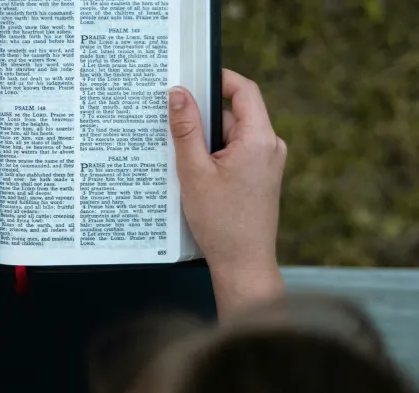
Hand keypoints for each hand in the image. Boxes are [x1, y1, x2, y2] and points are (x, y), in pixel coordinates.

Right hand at [168, 69, 286, 315]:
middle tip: (172, 126)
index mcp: (259, 139)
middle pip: (234, 115)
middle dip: (203, 118)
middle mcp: (270, 147)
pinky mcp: (260, 178)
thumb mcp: (194, 172)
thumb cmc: (221, 223)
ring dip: (205, 142)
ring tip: (180, 162)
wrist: (243, 264)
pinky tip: (193, 176)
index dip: (219, 79)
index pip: (244, 90)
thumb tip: (177, 93)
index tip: (192, 78)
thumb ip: (186, 129)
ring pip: (231, 137)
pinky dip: (213, 157)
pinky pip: (235, 154)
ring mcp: (267, 163)